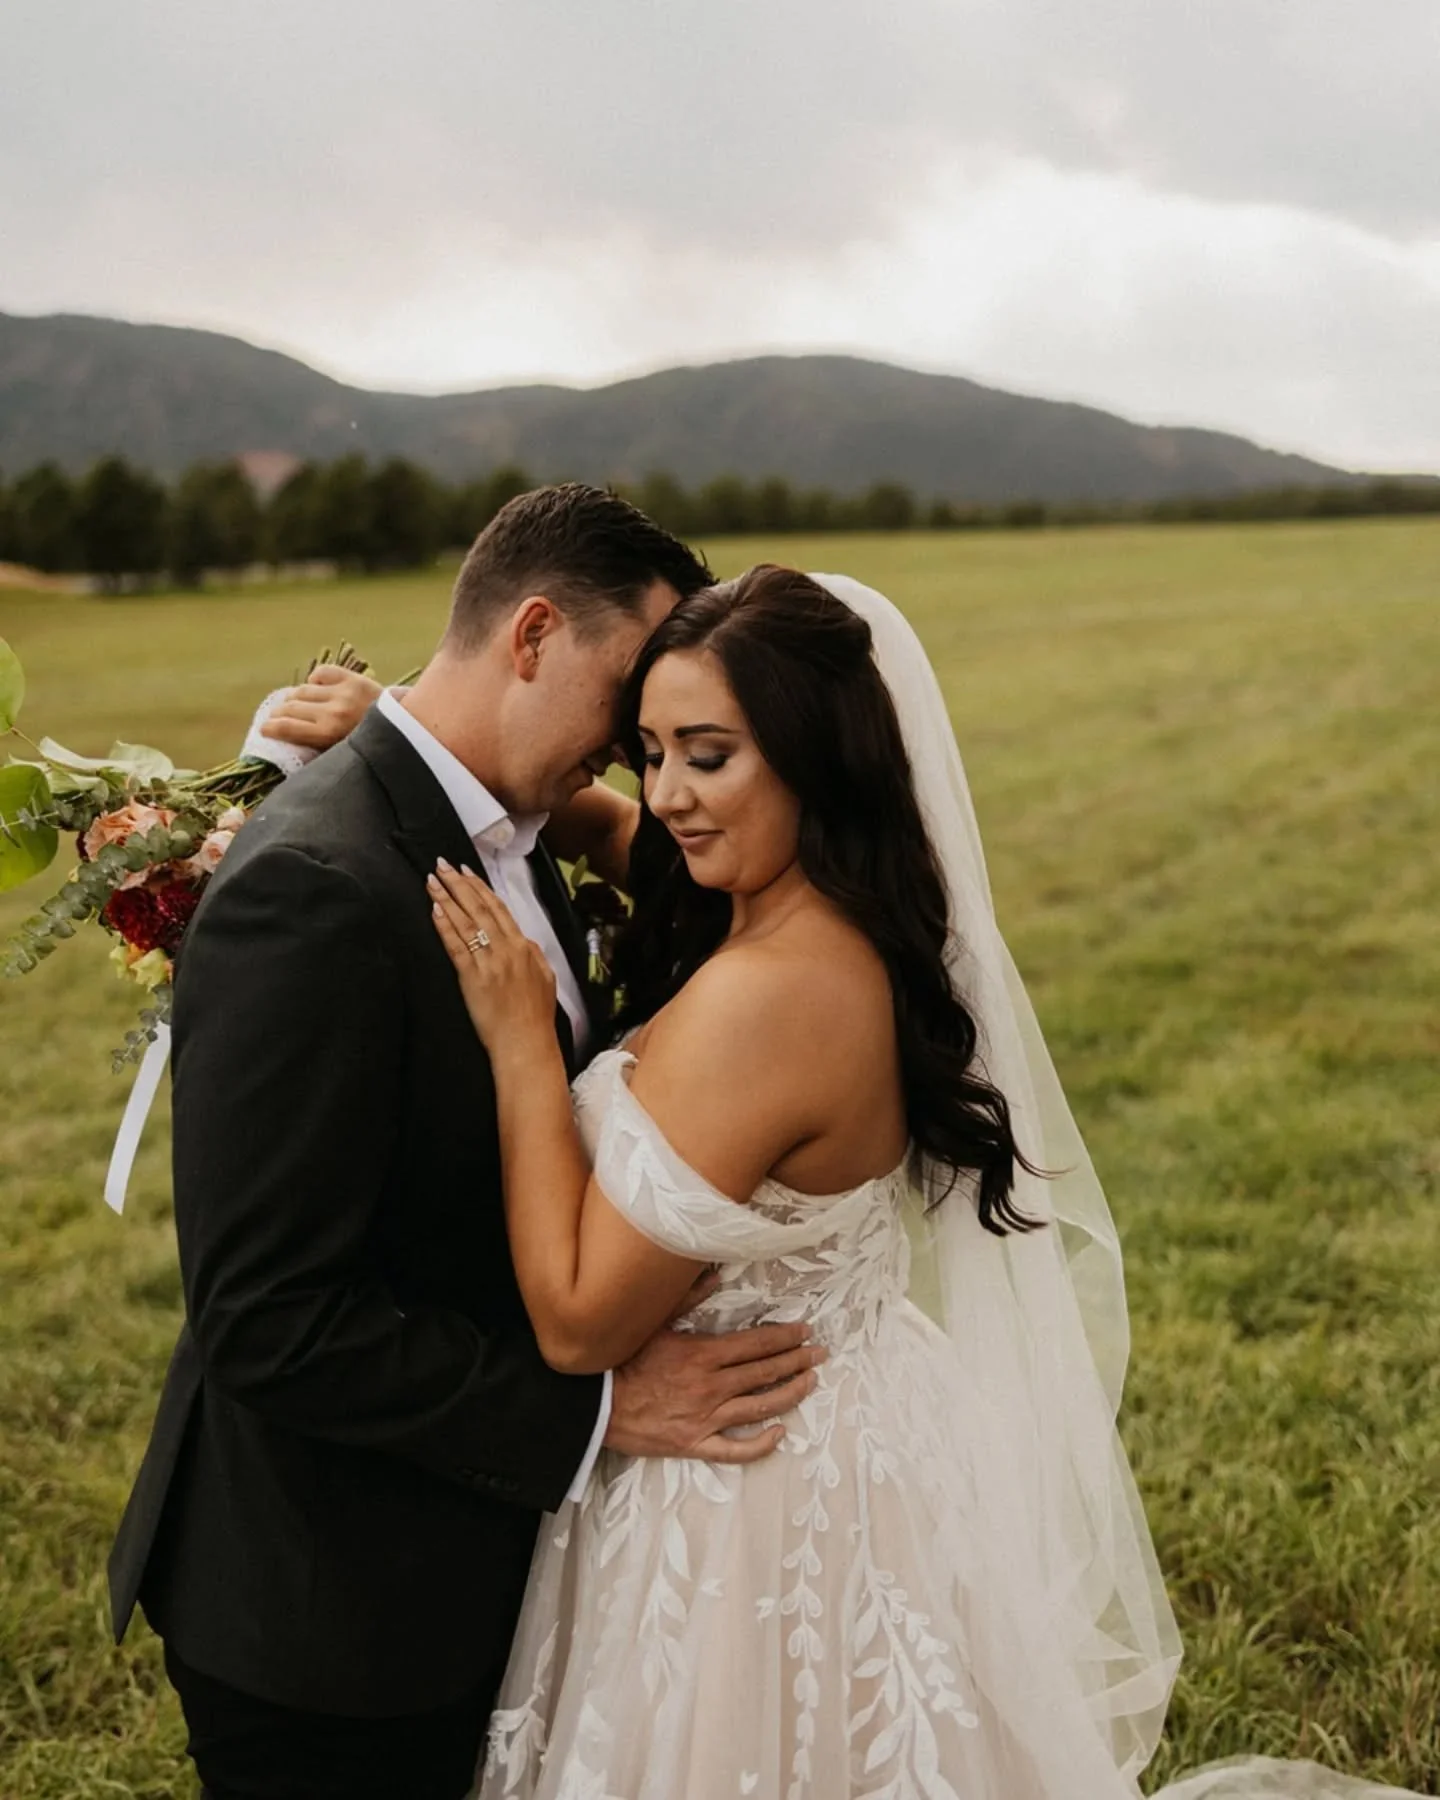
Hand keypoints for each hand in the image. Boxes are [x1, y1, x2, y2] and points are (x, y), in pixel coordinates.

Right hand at [261, 665, 382, 752]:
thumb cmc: (373, 750)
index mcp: (328, 734)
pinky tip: (316, 689)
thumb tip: (287, 749)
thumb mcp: (343, 757)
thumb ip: (317, 751)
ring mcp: (343, 692)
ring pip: (302, 690)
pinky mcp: (353, 678)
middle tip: (275, 718)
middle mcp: (333, 711)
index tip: (264, 730)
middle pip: (289, 707)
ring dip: (294, 698)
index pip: (285, 727)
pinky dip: (315, 681)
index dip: (269, 728)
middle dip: (277, 714)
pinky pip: (321, 673)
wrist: (409, 730)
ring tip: (294, 705)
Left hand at [428, 861, 556, 1051]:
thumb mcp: (545, 978)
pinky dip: (444, 925)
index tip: (466, 872)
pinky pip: (455, 945)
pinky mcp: (471, 977)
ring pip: (465, 921)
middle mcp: (506, 948)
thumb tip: (522, 940)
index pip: (499, 909)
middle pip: (479, 908)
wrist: (526, 1042)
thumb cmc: (535, 1017)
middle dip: (459, 884)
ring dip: (447, 897)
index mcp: (524, 947)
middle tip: (442, 865)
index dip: (480, 888)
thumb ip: (532, 955)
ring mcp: (488, 961)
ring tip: (432, 880)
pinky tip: (434, 909)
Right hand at [606, 1317, 826, 1464]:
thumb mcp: (653, 1322)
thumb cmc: (622, 1360)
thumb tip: (714, 1276)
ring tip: (810, 1383)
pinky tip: (780, 1433)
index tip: (806, 1331)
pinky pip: (735, 1450)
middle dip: (797, 1361)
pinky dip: (760, 1444)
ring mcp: (705, 1419)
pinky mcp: (694, 1445)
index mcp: (703, 1354)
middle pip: (764, 1373)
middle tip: (821, 1354)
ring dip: (790, 1394)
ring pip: (759, 1408)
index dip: (785, 1337)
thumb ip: (686, 1299)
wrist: (596, 1405)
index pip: (756, 1344)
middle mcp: (711, 1387)